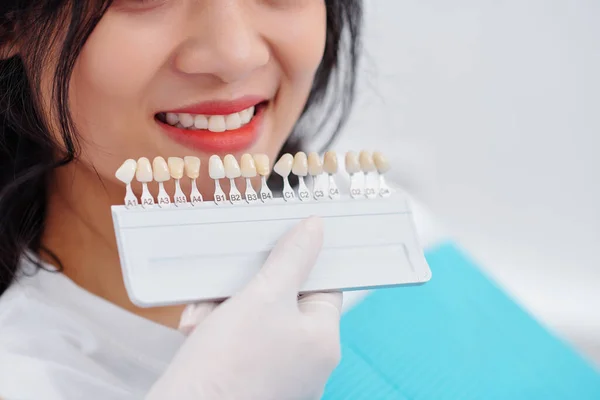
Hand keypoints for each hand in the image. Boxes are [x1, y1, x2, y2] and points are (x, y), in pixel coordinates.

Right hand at [146, 217, 341, 399]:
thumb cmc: (229, 363)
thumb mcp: (263, 296)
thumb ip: (292, 258)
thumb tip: (315, 228)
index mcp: (323, 341)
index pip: (323, 286)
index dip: (301, 262)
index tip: (279, 244)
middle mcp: (306, 361)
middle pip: (284, 300)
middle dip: (248, 287)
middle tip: (225, 285)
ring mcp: (279, 373)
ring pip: (256, 318)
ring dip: (226, 307)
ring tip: (203, 318)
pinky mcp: (250, 380)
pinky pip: (240, 340)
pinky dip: (219, 328)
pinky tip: (197, 332)